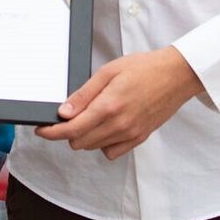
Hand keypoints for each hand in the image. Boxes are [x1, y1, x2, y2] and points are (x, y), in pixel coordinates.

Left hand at [34, 47, 203, 159]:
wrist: (177, 75)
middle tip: (68, 115)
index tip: (42, 130)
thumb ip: (84, 94)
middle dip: (68, 131)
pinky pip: (112, 152)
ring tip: (90, 115)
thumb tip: (63, 113)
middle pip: (79, 142)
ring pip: (94, 147)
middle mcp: (119, 125)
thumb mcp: (108, 72)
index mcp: (108, 107)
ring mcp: (130, 134)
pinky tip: (106, 126)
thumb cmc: (144, 68)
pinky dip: (103, 143)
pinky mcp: (140, 138)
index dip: (51, 132)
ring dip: (85, 136)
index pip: (72, 129)